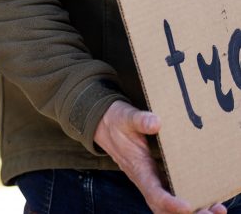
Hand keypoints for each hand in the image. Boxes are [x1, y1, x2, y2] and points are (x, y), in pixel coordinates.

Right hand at [94, 100, 225, 213]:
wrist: (105, 125)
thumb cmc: (117, 122)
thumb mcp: (125, 117)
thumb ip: (139, 120)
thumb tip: (156, 122)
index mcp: (138, 169)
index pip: (153, 193)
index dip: (170, 203)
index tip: (187, 206)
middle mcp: (147, 180)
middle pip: (165, 209)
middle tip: (212, 212)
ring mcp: (153, 181)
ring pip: (171, 206)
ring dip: (194, 211)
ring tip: (217, 208)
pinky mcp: (159, 177)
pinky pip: (175, 195)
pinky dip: (193, 201)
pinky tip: (210, 199)